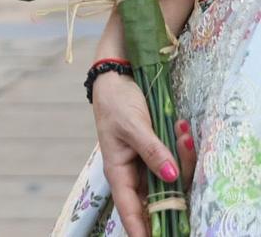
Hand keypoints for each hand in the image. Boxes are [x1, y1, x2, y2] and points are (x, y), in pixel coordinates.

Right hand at [92, 73, 192, 236]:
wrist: (117, 79)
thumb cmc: (116, 103)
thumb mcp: (132, 125)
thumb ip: (152, 151)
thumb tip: (171, 176)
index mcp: (118, 172)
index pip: (130, 209)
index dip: (142, 229)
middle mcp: (134, 174)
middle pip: (160, 197)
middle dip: (178, 183)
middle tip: (184, 146)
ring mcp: (148, 166)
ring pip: (173, 181)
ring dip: (184, 160)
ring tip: (184, 131)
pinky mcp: (158, 156)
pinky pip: (176, 165)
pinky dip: (184, 151)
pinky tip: (183, 131)